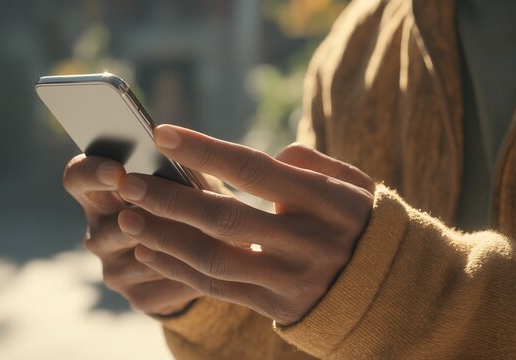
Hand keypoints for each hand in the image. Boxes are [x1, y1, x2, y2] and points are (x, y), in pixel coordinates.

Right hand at [62, 154, 199, 314]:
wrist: (204, 256)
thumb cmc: (192, 202)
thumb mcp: (188, 179)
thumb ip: (180, 167)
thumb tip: (179, 151)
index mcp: (101, 194)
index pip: (77, 177)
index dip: (92, 174)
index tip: (118, 171)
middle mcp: (99, 233)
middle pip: (105, 225)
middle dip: (137, 215)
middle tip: (160, 206)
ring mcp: (114, 268)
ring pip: (141, 254)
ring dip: (173, 243)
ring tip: (206, 235)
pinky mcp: (138, 297)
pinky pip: (162, 283)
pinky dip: (187, 271)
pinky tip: (210, 264)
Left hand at [116, 125, 373, 324]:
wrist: (389, 290)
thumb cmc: (362, 224)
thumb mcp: (354, 185)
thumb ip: (315, 163)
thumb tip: (276, 154)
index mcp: (324, 201)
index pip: (253, 169)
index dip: (204, 151)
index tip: (161, 133)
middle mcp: (304, 240)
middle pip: (225, 218)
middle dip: (171, 198)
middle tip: (128, 181)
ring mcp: (289, 278)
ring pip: (215, 258)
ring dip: (165, 238)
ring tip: (126, 218)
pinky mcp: (276, 307)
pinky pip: (220, 289)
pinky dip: (179, 270)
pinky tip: (149, 251)